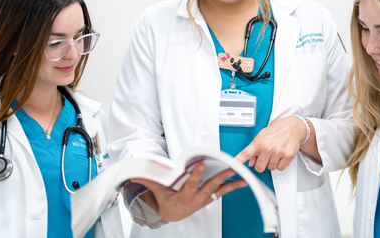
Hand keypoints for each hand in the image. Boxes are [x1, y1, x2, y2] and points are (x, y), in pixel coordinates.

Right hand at [130, 164, 246, 221]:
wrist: (174, 215)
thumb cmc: (167, 201)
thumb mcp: (159, 192)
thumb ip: (149, 181)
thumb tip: (135, 174)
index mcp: (184, 196)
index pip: (191, 184)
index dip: (196, 174)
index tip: (201, 164)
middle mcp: (197, 198)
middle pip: (211, 185)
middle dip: (221, 176)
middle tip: (230, 167)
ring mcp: (205, 199)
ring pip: (220, 189)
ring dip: (232, 182)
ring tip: (243, 175)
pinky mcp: (210, 198)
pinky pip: (224, 191)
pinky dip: (233, 186)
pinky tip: (243, 181)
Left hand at [235, 116, 307, 171]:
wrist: (293, 127)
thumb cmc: (276, 131)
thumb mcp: (261, 136)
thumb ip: (254, 149)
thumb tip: (250, 163)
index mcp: (259, 142)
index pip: (245, 154)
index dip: (237, 161)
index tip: (231, 167)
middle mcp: (268, 147)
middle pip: (259, 167)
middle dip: (262, 164)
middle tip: (266, 156)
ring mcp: (278, 152)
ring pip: (270, 168)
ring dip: (272, 163)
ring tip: (275, 153)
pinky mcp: (287, 156)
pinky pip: (280, 168)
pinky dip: (280, 164)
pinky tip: (281, 155)